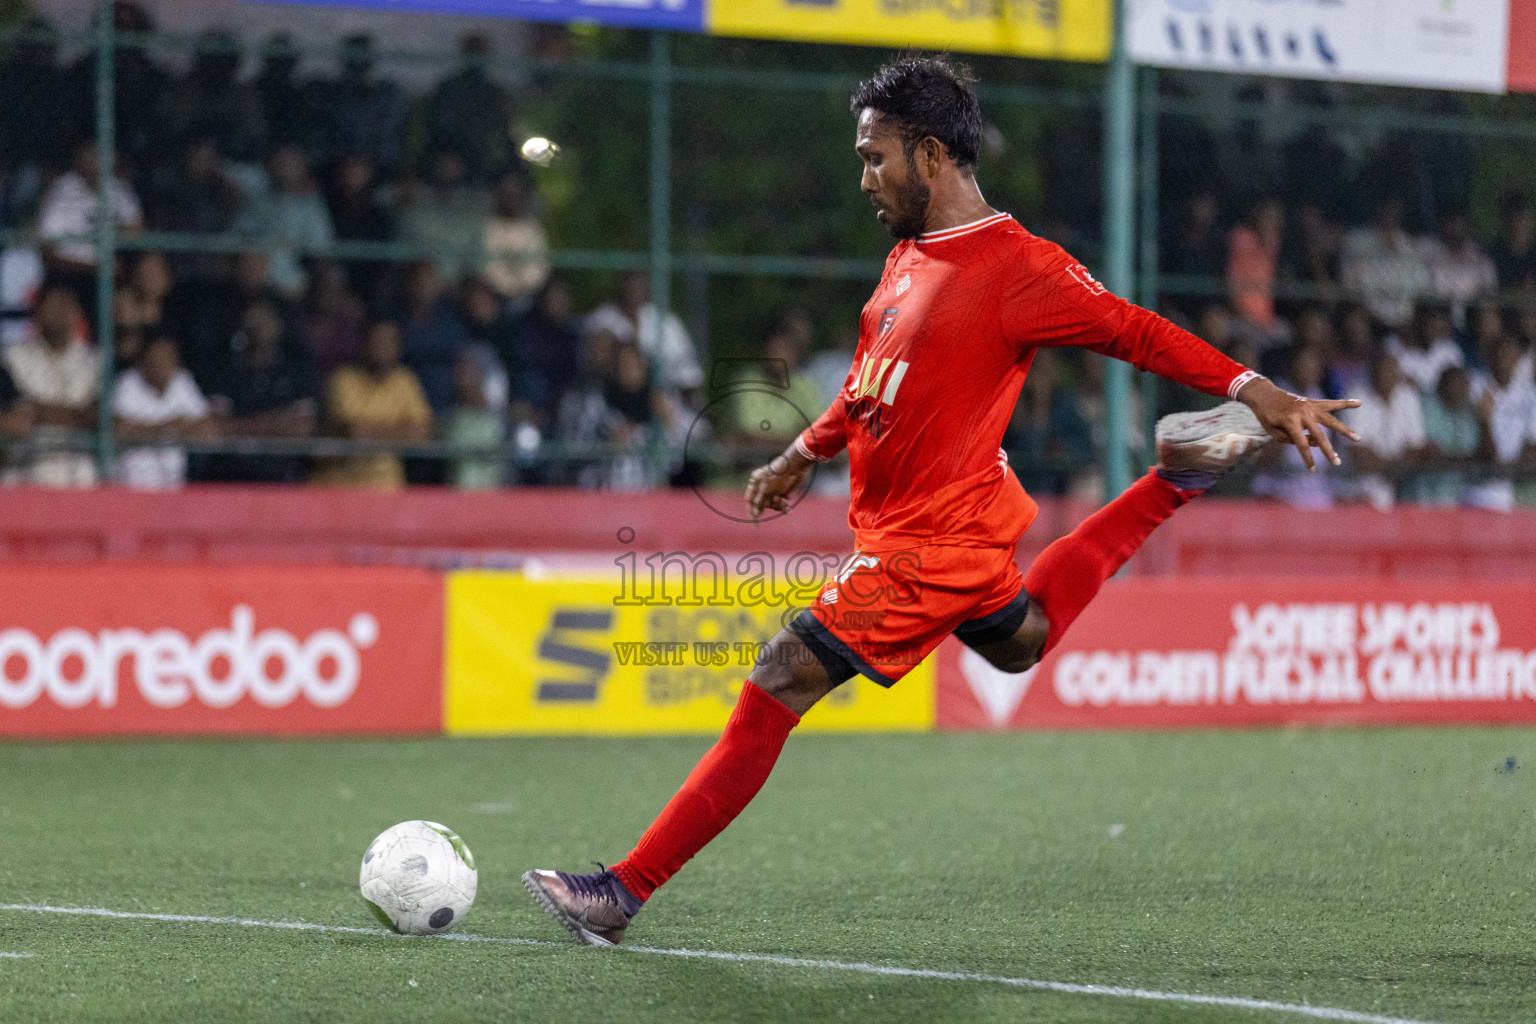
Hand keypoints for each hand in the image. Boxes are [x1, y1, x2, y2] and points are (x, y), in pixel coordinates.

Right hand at [745, 446, 811, 518]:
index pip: (750, 499)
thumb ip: (759, 499)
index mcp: (756, 483)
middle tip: (760, 520)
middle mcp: (764, 487)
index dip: (750, 509)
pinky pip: (782, 505)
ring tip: (782, 500)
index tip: (753, 519)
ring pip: (772, 505)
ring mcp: (774, 490)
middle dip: (764, 509)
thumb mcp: (765, 486)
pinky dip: (785, 507)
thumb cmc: (779, 473)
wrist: (796, 465)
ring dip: (777, 505)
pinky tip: (789, 510)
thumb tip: (755, 514)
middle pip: (760, 504)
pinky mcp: (784, 492)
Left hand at [1237, 377, 1360, 471]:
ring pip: (1331, 420)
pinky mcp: (1313, 402)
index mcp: (1290, 422)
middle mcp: (1303, 414)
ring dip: (1345, 430)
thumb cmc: (1267, 417)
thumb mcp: (1274, 432)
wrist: (1265, 395)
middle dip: (1328, 450)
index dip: (1308, 458)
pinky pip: (1332, 403)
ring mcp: (1309, 406)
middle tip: (1337, 462)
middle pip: (1319, 435)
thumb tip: (1316, 443)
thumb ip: (1293, 439)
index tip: (1313, 470)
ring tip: (1358, 438)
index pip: (1302, 445)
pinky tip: (1359, 403)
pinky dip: (1345, 403)